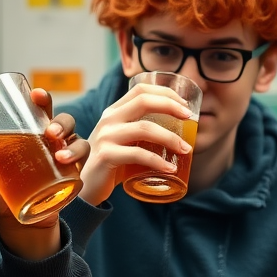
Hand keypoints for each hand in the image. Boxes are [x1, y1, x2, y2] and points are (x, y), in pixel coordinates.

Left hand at [0, 91, 87, 259]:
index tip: (35, 94)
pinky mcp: (72, 174)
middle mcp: (50, 140)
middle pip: (63, 120)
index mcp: (30, 133)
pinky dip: (77, 158)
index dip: (41, 98)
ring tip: (58, 153)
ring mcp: (64, 156)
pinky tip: (65, 163)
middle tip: (49, 130)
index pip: (39, 110)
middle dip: (60, 121)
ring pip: (77, 138)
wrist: (14, 222)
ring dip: (71, 142)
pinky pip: (83, 160)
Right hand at [77, 83, 193, 205]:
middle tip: (190, 118)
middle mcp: (108, 119)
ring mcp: (106, 136)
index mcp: (114, 111)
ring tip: (186, 150)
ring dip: (170, 138)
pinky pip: (138, 154)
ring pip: (144, 128)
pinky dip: (158, 161)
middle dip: (171, 106)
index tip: (185, 105)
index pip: (141, 90)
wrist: (87, 186)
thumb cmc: (113, 163)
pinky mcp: (106, 156)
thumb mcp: (125, 141)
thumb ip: (143, 132)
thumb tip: (182, 131)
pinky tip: (170, 168)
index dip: (166, 93)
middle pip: (144, 101)